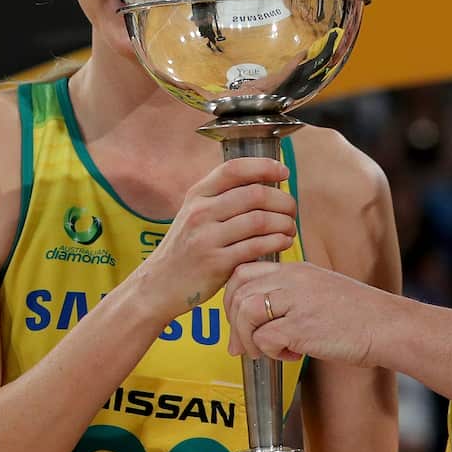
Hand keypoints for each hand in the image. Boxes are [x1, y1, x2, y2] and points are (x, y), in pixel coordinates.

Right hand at [133, 157, 297, 324]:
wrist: (160, 284)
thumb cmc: (187, 247)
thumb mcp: (196, 214)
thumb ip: (223, 197)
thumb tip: (266, 181)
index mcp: (197, 195)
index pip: (234, 169)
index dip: (264, 166)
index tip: (283, 171)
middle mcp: (200, 212)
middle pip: (255, 194)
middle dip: (283, 200)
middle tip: (292, 210)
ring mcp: (207, 238)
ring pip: (260, 220)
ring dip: (284, 223)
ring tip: (289, 228)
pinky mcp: (216, 263)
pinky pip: (257, 246)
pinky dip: (277, 242)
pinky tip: (283, 242)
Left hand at [222, 262, 403, 365]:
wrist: (388, 326)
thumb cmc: (359, 316)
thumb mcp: (320, 292)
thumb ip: (288, 299)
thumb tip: (250, 328)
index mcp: (296, 269)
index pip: (243, 271)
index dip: (232, 297)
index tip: (240, 320)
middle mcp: (293, 279)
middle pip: (238, 290)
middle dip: (234, 322)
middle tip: (246, 344)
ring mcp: (296, 301)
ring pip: (245, 313)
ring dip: (249, 340)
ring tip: (268, 352)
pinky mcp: (302, 326)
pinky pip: (265, 339)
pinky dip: (273, 353)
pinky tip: (293, 355)